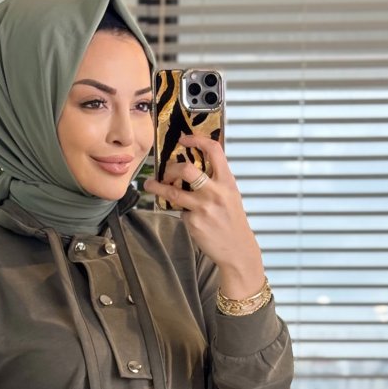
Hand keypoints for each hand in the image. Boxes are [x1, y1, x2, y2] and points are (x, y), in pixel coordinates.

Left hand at [143, 133, 262, 274]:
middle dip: (171, 167)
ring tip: (150, 185)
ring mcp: (203, 208)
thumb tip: (194, 167)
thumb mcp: (230, 194)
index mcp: (227, 181)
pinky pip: (179, 211)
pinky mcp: (193, 222)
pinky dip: (179, 210)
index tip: (184, 139)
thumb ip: (215, 180)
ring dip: (157, 186)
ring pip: (173, 191)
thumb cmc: (233, 221)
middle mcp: (215, 192)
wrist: (237, 249)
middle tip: (166, 171)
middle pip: (187, 169)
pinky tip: (185, 214)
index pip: (214, 150)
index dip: (197, 140)